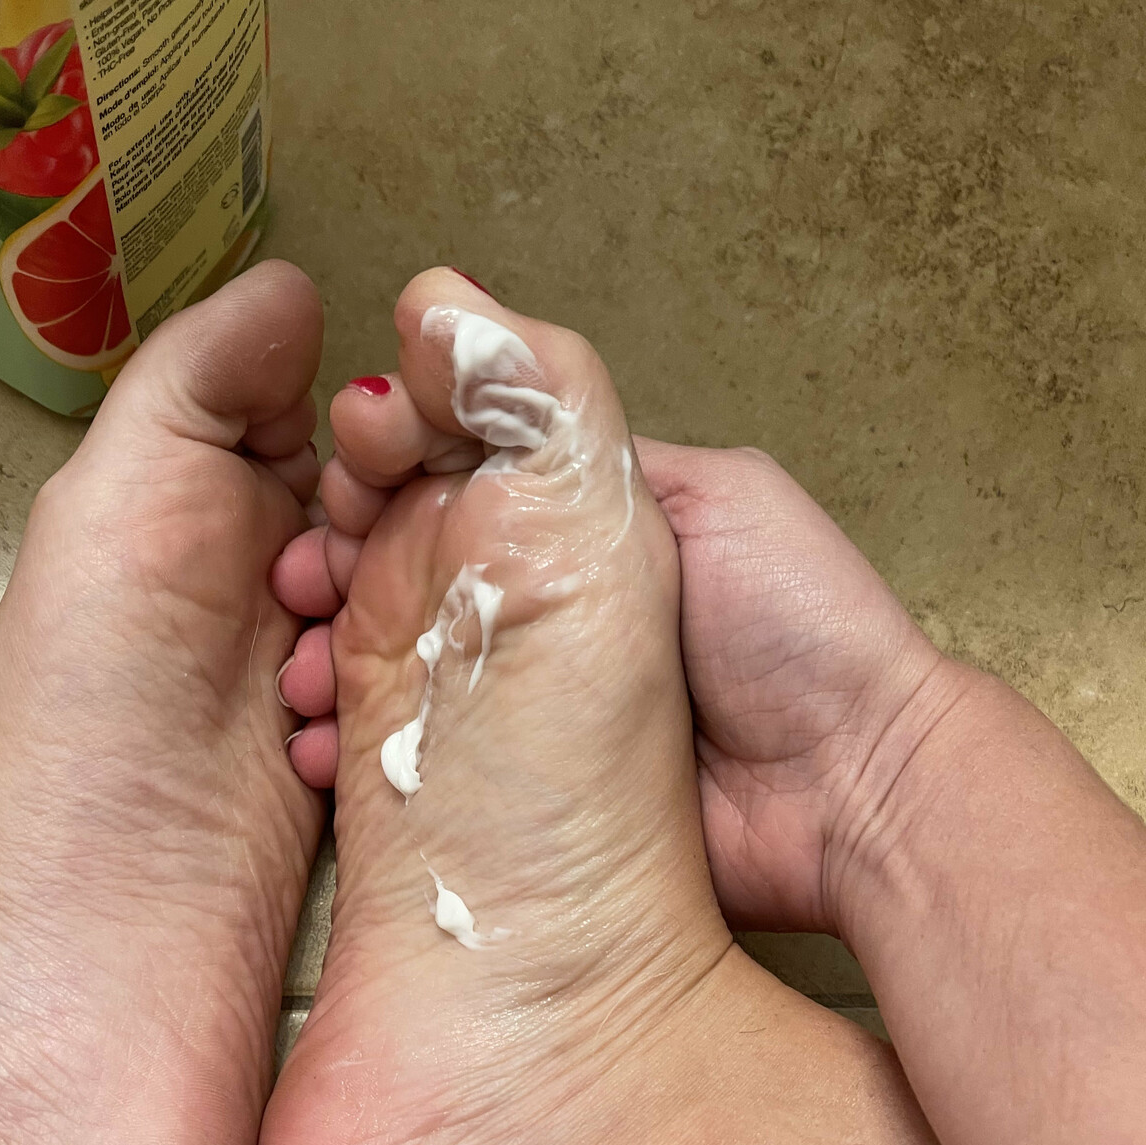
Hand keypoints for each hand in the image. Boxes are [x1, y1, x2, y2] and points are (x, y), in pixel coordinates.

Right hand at [272, 423, 965, 935]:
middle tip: (299, 576)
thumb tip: (476, 350)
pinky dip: (358, 759)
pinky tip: (319, 749)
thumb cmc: (797, 624)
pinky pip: (420, 770)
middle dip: (337, 568)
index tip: (349, 466)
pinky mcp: (517, 794)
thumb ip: (588, 439)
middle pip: (406, 579)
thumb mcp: (709, 493)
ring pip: (395, 674)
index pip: (455, 486)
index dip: (390, 470)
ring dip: (328, 661)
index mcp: (575, 538)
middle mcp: (535, 620)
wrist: (847, 785)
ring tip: (298, 668)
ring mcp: (520, 711)